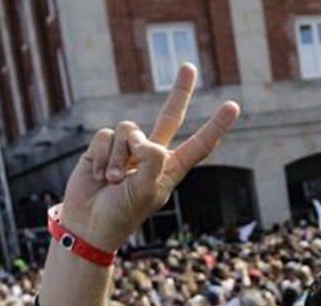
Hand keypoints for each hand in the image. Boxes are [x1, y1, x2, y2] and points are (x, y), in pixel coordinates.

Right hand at [59, 63, 239, 252]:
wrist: (88, 224)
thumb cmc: (120, 214)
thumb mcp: (143, 193)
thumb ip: (150, 163)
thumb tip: (146, 139)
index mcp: (170, 170)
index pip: (199, 145)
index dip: (215, 126)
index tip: (233, 107)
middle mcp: (151, 155)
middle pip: (169, 116)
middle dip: (180, 92)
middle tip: (188, 66)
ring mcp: (128, 150)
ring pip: (128, 130)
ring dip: (118, 157)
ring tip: (112, 181)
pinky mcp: (104, 147)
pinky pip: (106, 136)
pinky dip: (101, 156)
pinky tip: (98, 176)